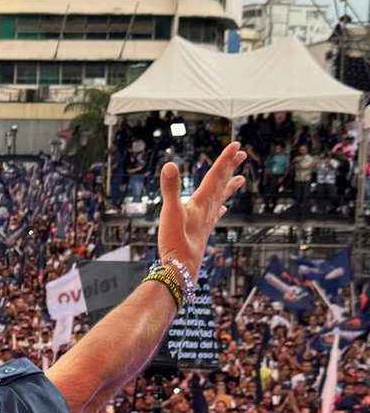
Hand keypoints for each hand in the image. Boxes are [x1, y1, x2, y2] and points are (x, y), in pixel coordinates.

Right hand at [158, 141, 245, 277]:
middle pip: (222, 184)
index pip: (216, 175)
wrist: (181, 268)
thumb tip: (170, 165)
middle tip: (242, 154)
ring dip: (230, 186)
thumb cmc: (176, 242)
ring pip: (221, 198)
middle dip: (230, 168)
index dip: (225, 159)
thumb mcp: (170, 212)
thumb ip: (170, 188)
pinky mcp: (202, 230)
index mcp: (202, 202)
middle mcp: (208, 209)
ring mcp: (207, 220)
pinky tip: (222, 209)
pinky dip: (220, 207)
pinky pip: (215, 214)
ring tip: (241, 179)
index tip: (236, 145)